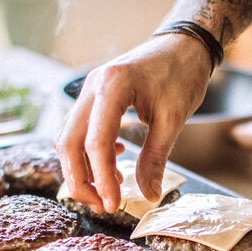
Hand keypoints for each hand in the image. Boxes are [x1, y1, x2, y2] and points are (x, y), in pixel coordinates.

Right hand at [54, 33, 212, 213]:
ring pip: (68, 139)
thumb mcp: (174, 119)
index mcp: (113, 87)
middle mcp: (92, 87)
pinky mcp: (93, 98)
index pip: (96, 142)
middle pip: (68, 143)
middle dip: (81, 180)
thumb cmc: (182, 74)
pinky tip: (114, 164)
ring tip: (109, 191)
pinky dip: (89, 154)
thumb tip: (149, 195)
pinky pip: (79, 131)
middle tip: (103, 206)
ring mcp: (88, 91)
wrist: (183, 44)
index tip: (114, 205)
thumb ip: (156, 158)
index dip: (102, 179)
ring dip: (82, 170)